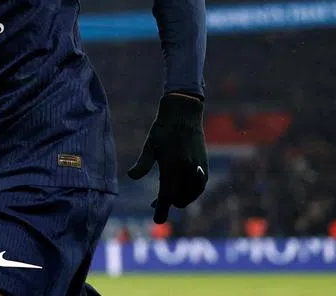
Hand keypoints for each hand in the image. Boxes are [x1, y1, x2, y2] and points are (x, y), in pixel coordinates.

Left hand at [127, 93, 208, 223]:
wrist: (184, 114)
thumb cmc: (163, 129)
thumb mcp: (150, 145)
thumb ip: (143, 163)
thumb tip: (132, 176)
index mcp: (172, 167)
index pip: (166, 196)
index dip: (161, 209)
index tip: (157, 220)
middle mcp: (187, 171)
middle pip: (178, 198)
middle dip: (167, 203)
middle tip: (154, 203)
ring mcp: (197, 169)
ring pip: (190, 195)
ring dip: (179, 199)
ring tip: (167, 197)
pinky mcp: (204, 166)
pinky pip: (198, 187)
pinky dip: (190, 193)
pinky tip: (180, 190)